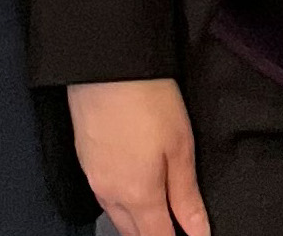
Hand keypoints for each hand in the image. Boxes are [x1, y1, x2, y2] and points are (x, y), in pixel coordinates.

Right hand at [67, 78, 209, 235]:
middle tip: (176, 226)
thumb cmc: (146, 98)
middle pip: (134, 234)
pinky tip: (132, 188)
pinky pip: (103, 196)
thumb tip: (198, 233)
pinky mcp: (84, 159)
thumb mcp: (180, 147)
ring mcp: (93, 178)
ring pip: (117, 216)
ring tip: (158, 212)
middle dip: (155, 235)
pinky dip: (120, 202)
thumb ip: (187, 197)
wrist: (105, 64)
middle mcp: (111, 194)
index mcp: (138, 196)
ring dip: (137, 222)